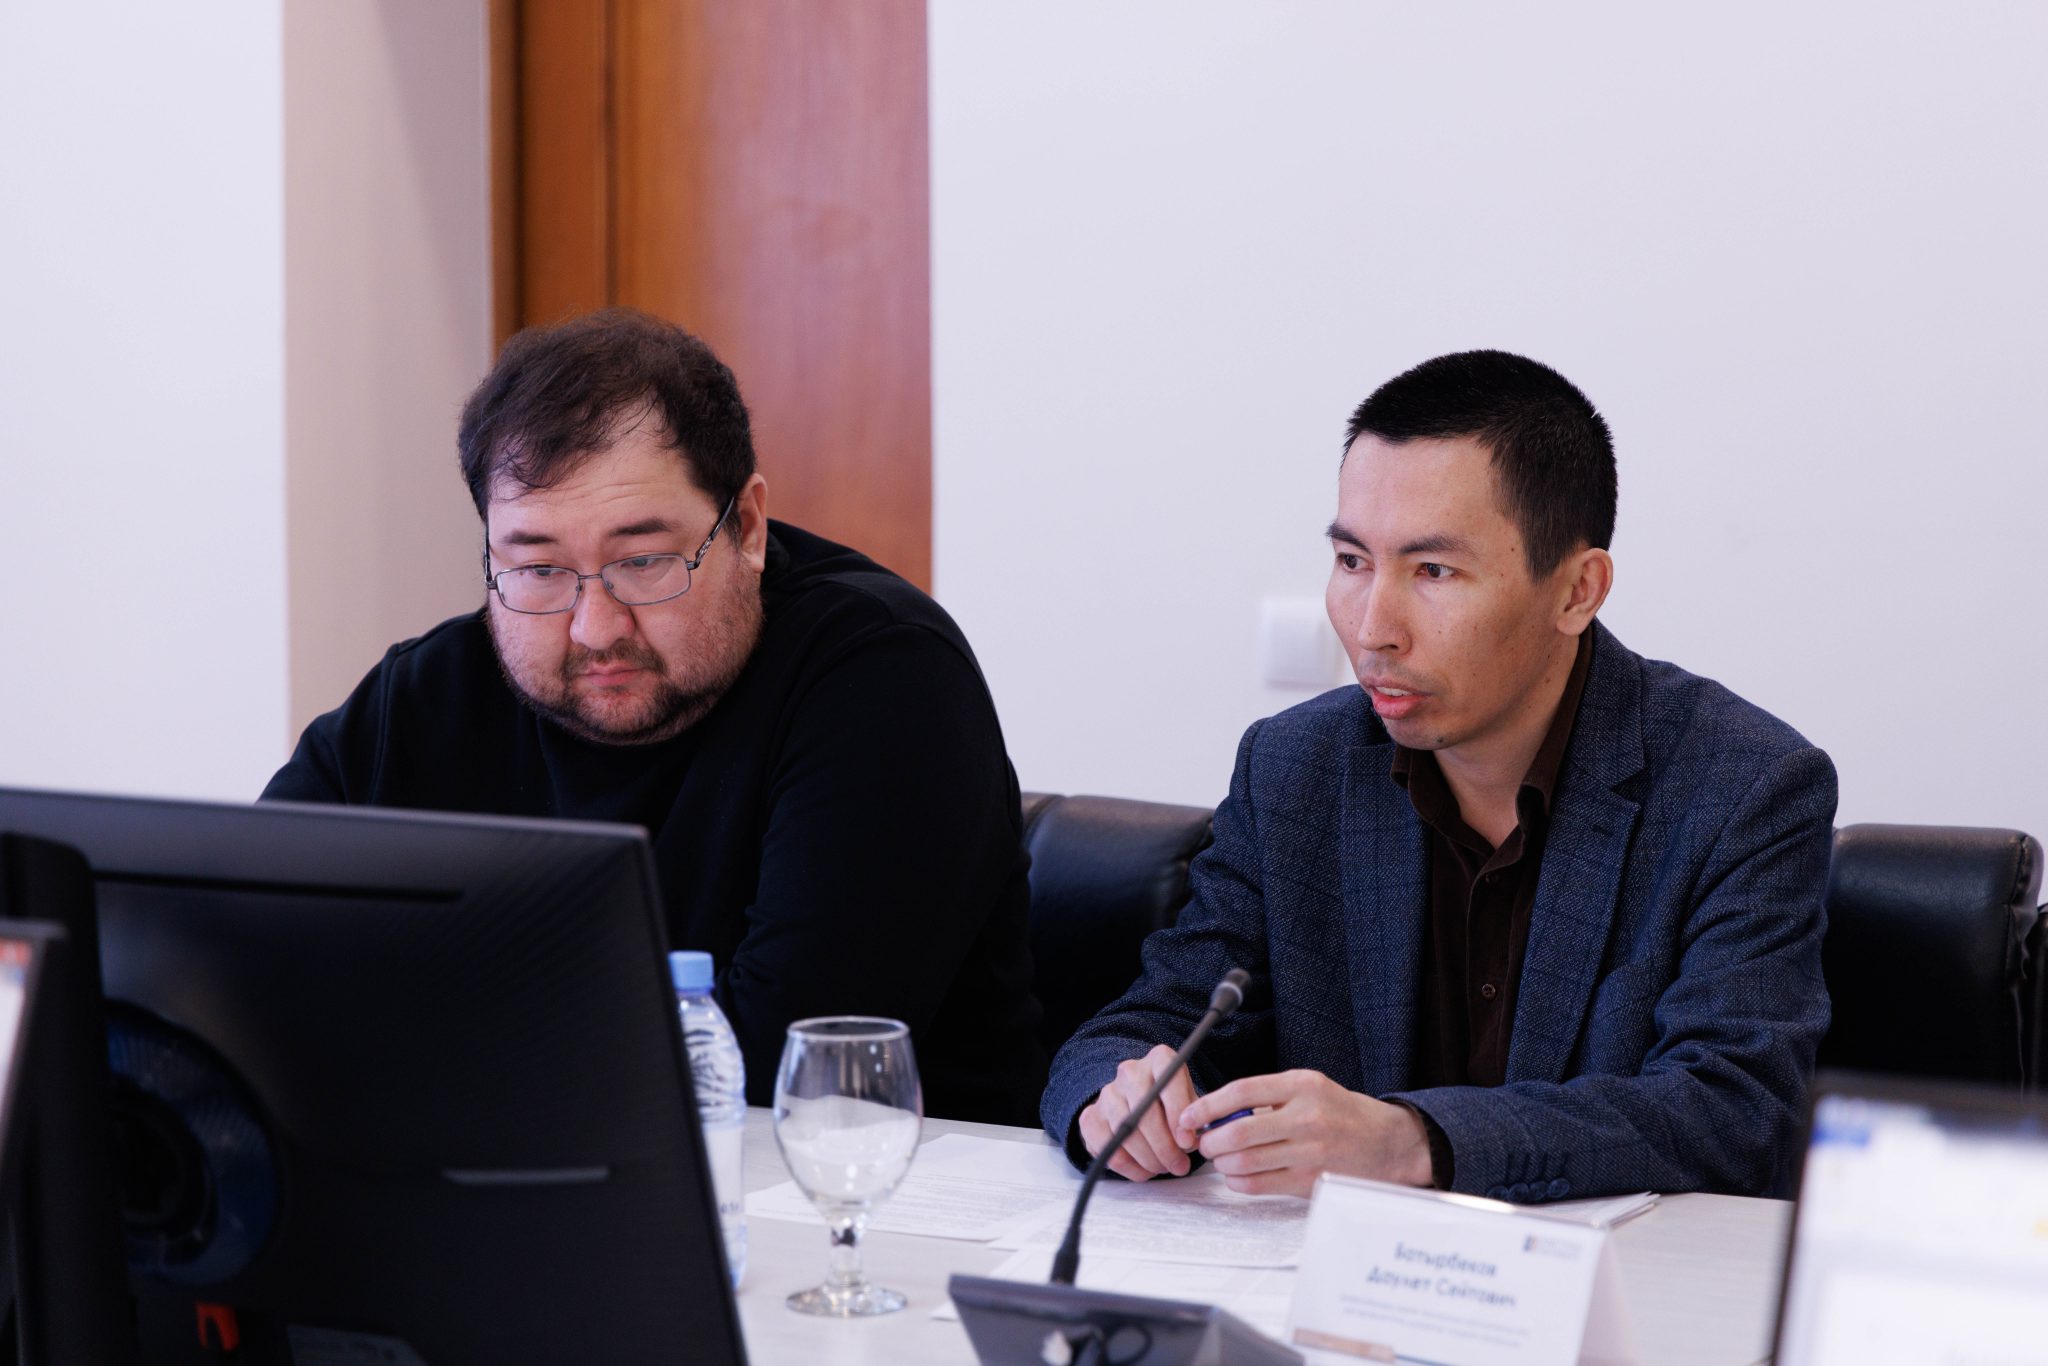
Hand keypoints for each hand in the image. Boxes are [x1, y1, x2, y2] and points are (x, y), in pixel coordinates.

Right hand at [1076, 1045, 1201, 1180]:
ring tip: (1163, 1168)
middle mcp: (1131, 1072)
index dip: (1178, 1116)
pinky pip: (1107, 1147)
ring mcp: (1108, 1093)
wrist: (1138, 1104)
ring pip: (1126, 1132)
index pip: (1169, 1083)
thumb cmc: (1171, 1104)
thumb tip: (1191, 1140)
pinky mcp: (1090, 1116)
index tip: (1188, 1143)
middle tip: (1178, 1166)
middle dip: (1164, 1147)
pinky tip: (1144, 1171)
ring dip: (1148, 1158)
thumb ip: (1193, 1118)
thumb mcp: (1190, 1103)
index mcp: (1160, 1060)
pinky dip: (1128, 1166)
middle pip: (1145, 1112)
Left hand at [1179, 1070, 1432, 1196]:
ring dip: (1222, 1163)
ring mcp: (1310, 1151)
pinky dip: (1238, 1182)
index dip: (1207, 1105)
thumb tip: (1218, 1113)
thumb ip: (1268, 1097)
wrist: (1388, 1143)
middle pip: (1239, 1132)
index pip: (1242, 1091)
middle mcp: (1306, 1116)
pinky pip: (1259, 1184)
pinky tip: (1238, 1175)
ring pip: (1245, 1162)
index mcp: (1302, 1085)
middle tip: (1204, 1142)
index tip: (1189, 1116)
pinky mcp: (1310, 1180)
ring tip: (1222, 1159)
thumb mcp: (1309, 1088)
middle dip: (1211, 1141)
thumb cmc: (1340, 1113)